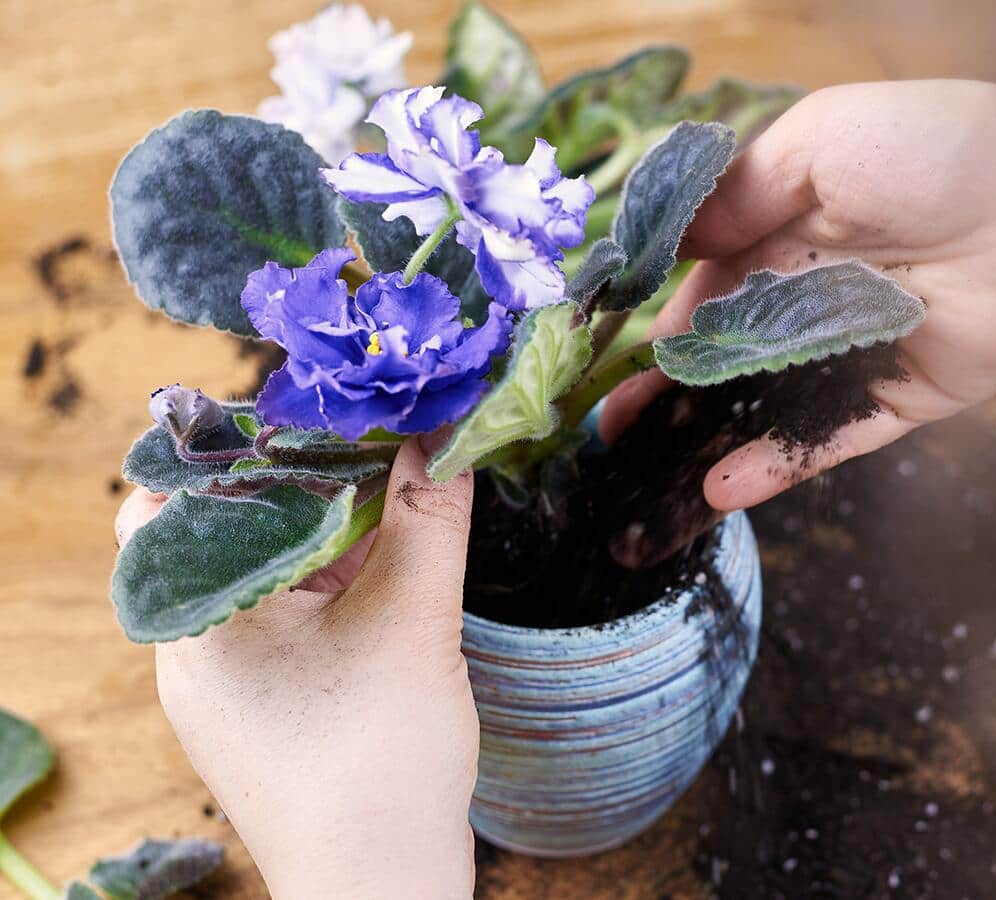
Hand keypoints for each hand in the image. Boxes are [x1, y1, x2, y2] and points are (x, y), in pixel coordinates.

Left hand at [114, 439, 478, 899]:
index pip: (173, 495)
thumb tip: (447, 429)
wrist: (382, 886)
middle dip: (300, 478)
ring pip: (264, 570)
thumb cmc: (378, 763)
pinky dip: (332, 578)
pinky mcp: (263, 703)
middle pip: (228, 527)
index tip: (311, 413)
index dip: (237, 444)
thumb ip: (430, 517)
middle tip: (372, 438)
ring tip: (393, 490)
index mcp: (198, 617)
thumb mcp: (414, 623)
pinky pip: (285, 614)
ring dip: (325, 528)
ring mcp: (225, 679)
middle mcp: (192, 644)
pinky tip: (390, 561)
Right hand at [600, 79, 995, 509]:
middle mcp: (829, 286)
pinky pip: (833, 439)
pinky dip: (778, 466)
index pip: (718, 279)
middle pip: (735, 348)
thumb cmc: (938, 149)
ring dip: (710, 436)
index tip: (614, 355)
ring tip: (647, 472)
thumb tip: (677, 241)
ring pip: (773, 401)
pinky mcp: (909, 394)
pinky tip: (718, 489)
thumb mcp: (824, 139)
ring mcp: (868, 345)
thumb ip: (745, 190)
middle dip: (672, 387)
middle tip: (612, 427)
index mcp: (804, 221)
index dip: (667, 316)